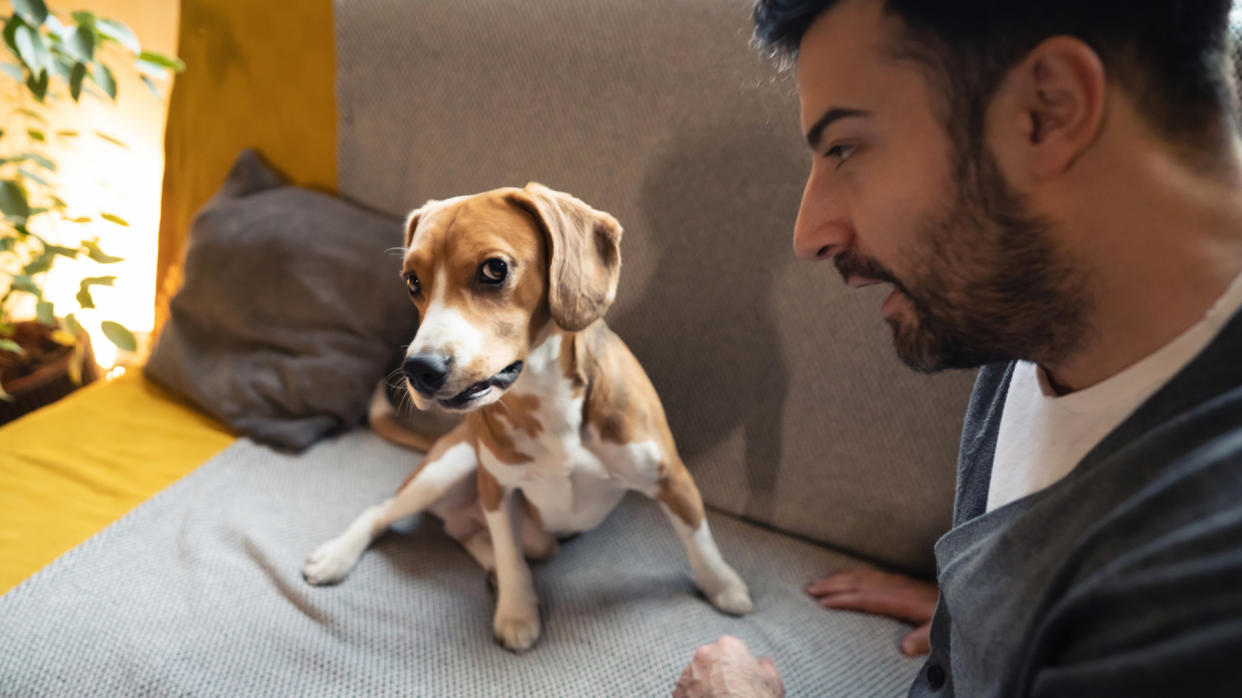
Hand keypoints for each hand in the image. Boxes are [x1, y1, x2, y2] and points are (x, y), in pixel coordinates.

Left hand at [673, 635, 783, 697]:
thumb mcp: (773, 683)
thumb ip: (767, 666)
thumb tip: (764, 662)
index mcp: (727, 646)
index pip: (731, 649)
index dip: (737, 665)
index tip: (741, 677)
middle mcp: (704, 655)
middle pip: (710, 660)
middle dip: (717, 673)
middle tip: (729, 691)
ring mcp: (688, 673)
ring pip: (696, 676)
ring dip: (703, 685)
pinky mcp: (678, 692)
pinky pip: (684, 692)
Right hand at [806, 569, 937, 656]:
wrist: (959, 594)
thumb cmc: (946, 616)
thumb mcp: (937, 630)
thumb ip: (921, 639)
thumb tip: (903, 649)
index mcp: (899, 599)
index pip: (864, 598)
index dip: (842, 599)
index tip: (821, 602)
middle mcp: (893, 586)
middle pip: (856, 583)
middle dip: (831, 585)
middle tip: (808, 589)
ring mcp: (894, 580)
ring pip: (859, 576)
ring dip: (837, 578)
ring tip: (816, 581)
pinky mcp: (897, 579)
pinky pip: (867, 573)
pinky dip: (850, 573)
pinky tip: (843, 576)